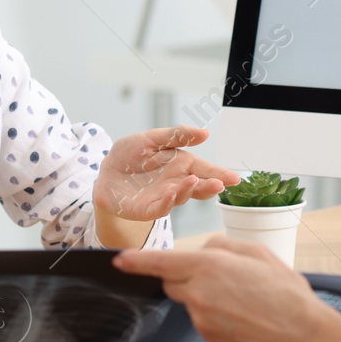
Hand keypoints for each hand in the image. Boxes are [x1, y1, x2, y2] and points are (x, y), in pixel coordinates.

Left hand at [93, 125, 238, 221]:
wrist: (106, 172)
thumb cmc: (130, 155)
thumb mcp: (152, 139)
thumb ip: (177, 135)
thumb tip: (204, 133)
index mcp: (181, 166)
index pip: (204, 170)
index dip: (220, 174)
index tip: (234, 178)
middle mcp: (176, 183)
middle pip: (197, 186)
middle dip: (209, 186)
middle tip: (220, 184)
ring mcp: (162, 197)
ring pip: (180, 197)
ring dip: (188, 191)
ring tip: (194, 181)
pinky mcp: (146, 209)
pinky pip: (159, 208)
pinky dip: (166, 202)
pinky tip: (171, 194)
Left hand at [113, 236, 340, 341]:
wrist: (301, 337)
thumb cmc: (286, 295)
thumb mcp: (258, 253)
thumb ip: (224, 246)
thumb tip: (207, 250)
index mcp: (208, 268)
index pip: (160, 263)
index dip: (136, 261)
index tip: (120, 260)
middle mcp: (198, 294)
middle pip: (173, 281)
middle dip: (186, 275)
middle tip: (221, 276)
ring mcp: (201, 318)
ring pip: (189, 299)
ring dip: (204, 294)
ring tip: (241, 296)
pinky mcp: (208, 336)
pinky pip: (201, 317)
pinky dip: (214, 312)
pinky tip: (241, 313)